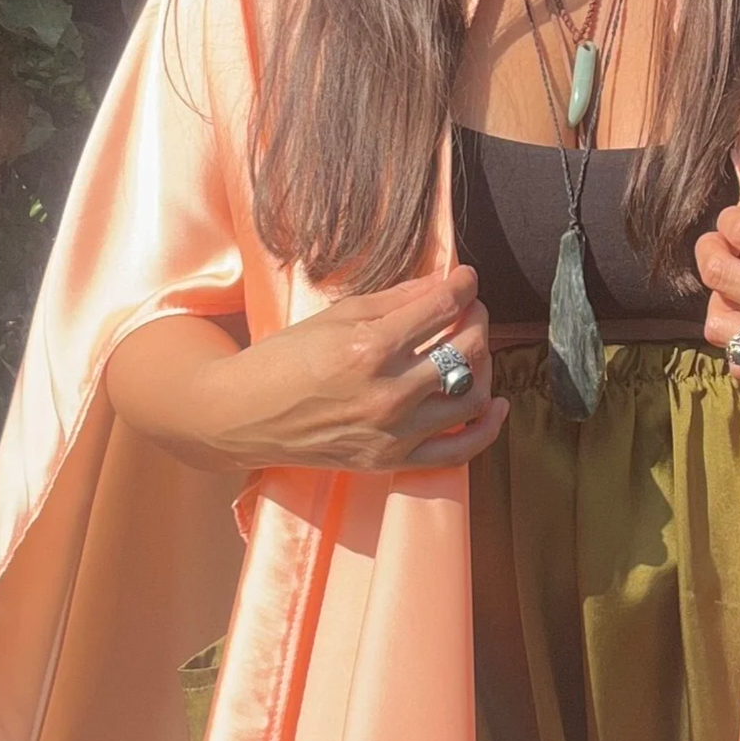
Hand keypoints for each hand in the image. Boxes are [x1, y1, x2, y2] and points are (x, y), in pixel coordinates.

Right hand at [106, 265, 506, 474]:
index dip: (463, 286)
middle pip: (467, 349)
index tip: (467, 278)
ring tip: (471, 350)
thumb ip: (396, 300)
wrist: (242, 417)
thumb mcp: (336, 317)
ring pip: (472, 396)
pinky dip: (487, 428)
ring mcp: (393, 433)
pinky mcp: (392, 462)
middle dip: (477, 320)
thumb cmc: (283, 360)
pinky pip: (460, 450)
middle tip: (469, 309)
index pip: (442, 308)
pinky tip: (496, 404)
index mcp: (369, 348)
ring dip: (484, 365)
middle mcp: (387, 393)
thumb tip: (446, 284)